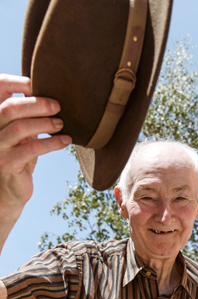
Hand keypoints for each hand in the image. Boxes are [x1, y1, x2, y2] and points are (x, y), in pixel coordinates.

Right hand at [0, 73, 71, 214]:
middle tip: (58, 106)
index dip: (19, 83)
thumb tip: (53, 96)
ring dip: (45, 123)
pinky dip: (52, 143)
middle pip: (11, 108)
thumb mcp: (22, 133)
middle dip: (37, 104)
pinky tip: (64, 141)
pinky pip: (32, 149)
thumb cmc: (19, 157)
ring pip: (21, 128)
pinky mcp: (8, 163)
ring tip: (61, 124)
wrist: (9, 191)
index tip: (41, 85)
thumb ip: (28, 115)